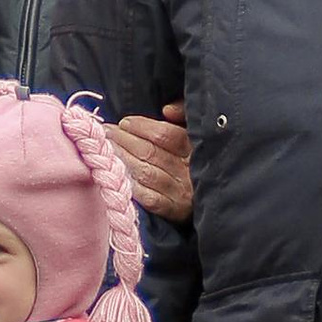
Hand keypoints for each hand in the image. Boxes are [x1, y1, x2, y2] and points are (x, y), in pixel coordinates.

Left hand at [112, 103, 192, 224]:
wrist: (215, 197)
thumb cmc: (196, 156)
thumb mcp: (195, 128)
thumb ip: (184, 112)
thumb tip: (167, 110)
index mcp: (195, 148)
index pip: (166, 135)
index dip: (142, 127)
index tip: (124, 123)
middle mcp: (189, 170)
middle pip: (151, 153)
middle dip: (124, 140)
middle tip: (105, 133)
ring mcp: (182, 193)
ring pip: (146, 174)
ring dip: (122, 160)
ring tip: (105, 150)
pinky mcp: (174, 211)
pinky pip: (148, 198)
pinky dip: (131, 186)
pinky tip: (116, 176)